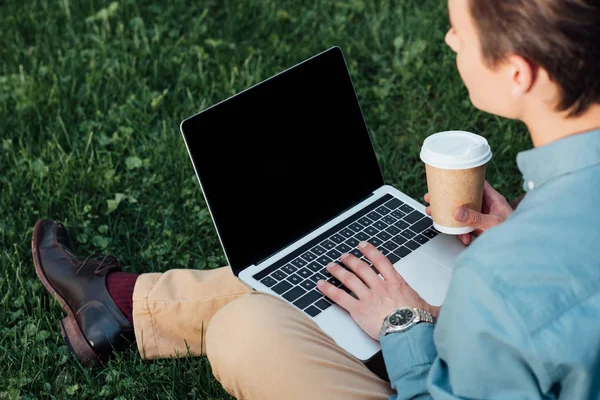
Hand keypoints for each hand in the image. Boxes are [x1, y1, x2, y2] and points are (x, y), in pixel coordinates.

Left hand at [316, 242, 437, 340]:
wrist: (408, 332)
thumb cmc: (419, 322)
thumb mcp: (431, 310)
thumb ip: (436, 307)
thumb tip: (446, 310)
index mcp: (396, 283)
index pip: (380, 261)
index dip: (370, 251)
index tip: (363, 246)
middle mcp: (380, 286)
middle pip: (361, 267)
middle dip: (351, 260)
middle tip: (343, 256)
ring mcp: (368, 297)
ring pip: (349, 278)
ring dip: (337, 271)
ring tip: (330, 266)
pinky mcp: (358, 310)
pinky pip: (340, 297)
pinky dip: (329, 289)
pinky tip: (321, 285)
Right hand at [424, 180, 511, 245]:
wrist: (519, 251)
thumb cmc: (514, 233)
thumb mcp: (493, 223)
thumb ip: (475, 218)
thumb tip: (457, 212)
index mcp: (493, 199)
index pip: (477, 184)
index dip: (463, 179)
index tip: (449, 178)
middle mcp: (486, 207)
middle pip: (463, 199)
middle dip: (447, 199)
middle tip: (432, 198)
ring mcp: (482, 219)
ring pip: (462, 214)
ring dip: (449, 216)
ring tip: (435, 215)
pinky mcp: (480, 230)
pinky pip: (465, 228)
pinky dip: (461, 234)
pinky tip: (463, 239)